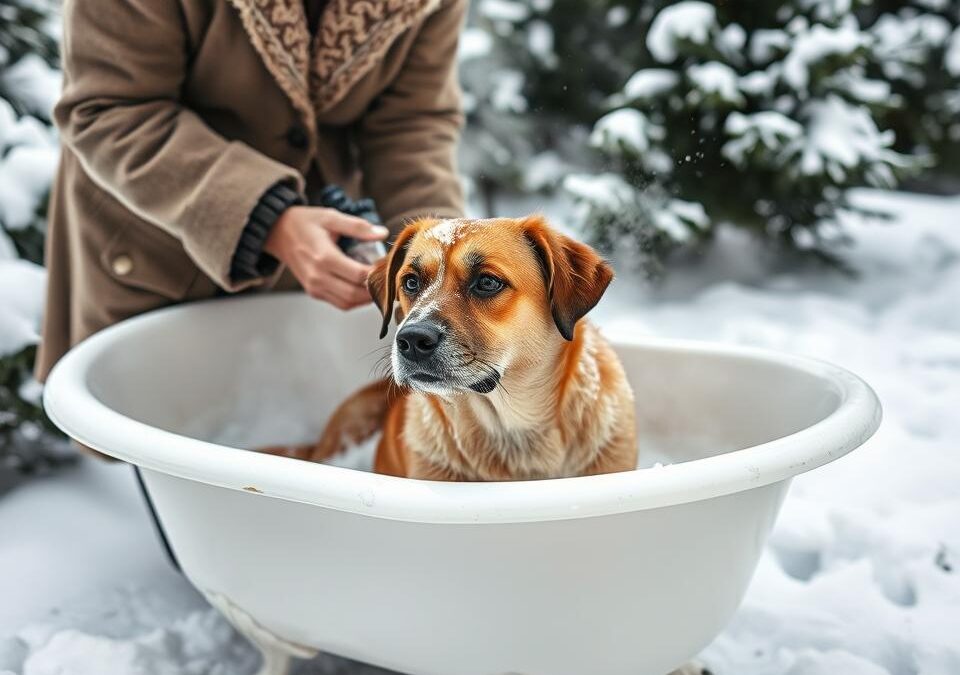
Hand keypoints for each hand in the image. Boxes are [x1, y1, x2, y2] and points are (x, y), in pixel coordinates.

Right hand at [264, 206, 388, 309]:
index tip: (386, 265)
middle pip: (355, 293)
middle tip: (386, 277)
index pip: (359, 275)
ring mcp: (315, 287)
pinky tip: (362, 288)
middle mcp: (318, 276)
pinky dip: (354, 300)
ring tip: (377, 283)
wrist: (277, 232)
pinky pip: (339, 303)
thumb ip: (358, 226)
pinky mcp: (314, 292)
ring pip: (348, 303)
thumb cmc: (303, 223)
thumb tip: (381, 233)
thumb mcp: (331, 216)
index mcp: (324, 257)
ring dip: (366, 298)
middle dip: (375, 288)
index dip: (377, 273)